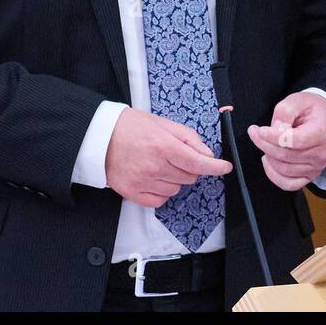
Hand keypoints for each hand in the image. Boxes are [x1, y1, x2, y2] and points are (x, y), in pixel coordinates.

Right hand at [104, 107, 231, 207]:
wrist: (100, 137)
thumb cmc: (132, 126)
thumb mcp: (164, 123)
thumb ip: (188, 138)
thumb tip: (207, 154)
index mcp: (164, 146)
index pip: (198, 163)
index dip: (215, 167)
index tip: (225, 167)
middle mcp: (155, 166)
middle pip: (189, 177)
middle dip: (188, 168)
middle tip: (173, 156)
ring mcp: (143, 182)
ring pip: (176, 190)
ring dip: (174, 180)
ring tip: (159, 164)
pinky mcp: (132, 193)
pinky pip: (159, 201)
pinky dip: (161, 192)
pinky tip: (153, 178)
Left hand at [247, 91, 325, 190]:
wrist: (324, 119)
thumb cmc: (310, 109)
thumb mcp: (298, 100)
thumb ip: (286, 112)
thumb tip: (277, 130)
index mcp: (321, 132)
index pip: (295, 140)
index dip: (274, 137)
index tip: (260, 130)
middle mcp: (320, 153)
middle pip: (286, 155)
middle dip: (264, 144)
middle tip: (254, 132)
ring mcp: (315, 167)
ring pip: (283, 169)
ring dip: (268, 155)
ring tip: (263, 142)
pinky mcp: (309, 176)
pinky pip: (288, 184)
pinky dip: (273, 175)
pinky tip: (268, 160)